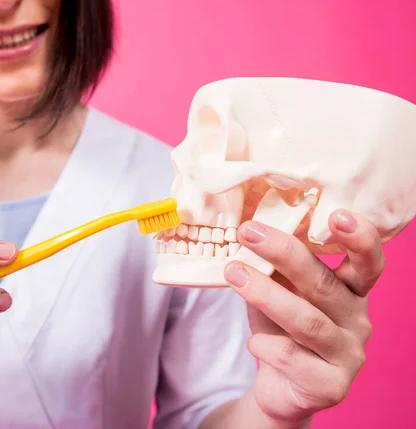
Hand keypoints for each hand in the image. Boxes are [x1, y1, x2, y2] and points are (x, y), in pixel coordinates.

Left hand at [223, 210, 383, 424]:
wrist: (280, 384)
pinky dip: (265, 344)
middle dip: (284, 253)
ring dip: (265, 294)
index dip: (359, 238)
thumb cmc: (280, 327)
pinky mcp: (332, 386)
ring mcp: (348, 355)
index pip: (368, 263)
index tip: (337, 214)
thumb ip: (277, 265)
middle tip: (248, 232)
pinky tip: (253, 342)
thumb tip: (251, 225)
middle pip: (324, 283)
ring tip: (232, 273)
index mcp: (351, 292)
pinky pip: (293, 358)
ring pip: (307, 321)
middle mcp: (358, 320)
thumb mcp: (279, 290)